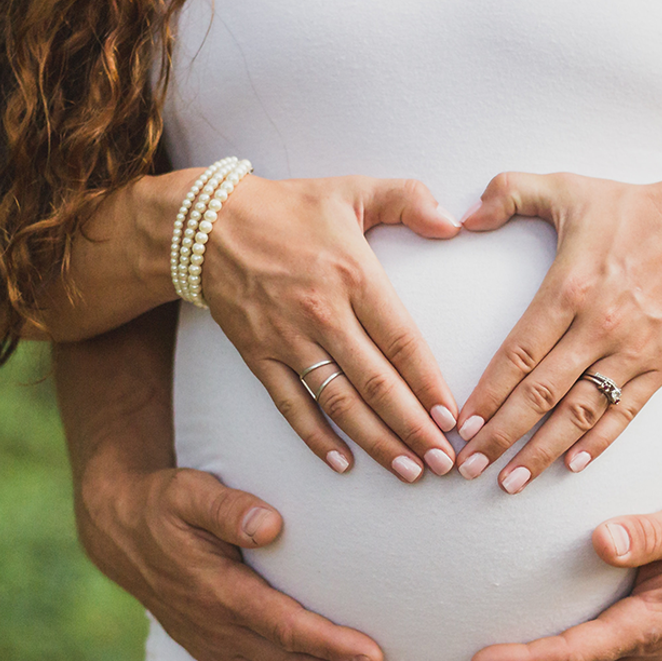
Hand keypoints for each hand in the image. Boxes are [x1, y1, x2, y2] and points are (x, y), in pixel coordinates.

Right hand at [77, 462, 408, 660]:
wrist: (123, 535)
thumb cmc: (165, 507)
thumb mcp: (188, 493)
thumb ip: (228, 508)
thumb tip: (272, 524)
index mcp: (218, 592)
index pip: (283, 627)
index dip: (330, 645)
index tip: (374, 655)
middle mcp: (219, 632)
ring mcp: (218, 651)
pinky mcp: (218, 658)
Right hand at [202, 175, 463, 481]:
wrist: (206, 223)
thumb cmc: (288, 207)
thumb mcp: (352, 190)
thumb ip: (408, 199)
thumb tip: (455, 222)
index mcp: (354, 276)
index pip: (401, 342)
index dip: (429, 384)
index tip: (452, 417)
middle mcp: (322, 314)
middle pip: (376, 383)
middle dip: (413, 428)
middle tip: (443, 462)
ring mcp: (288, 339)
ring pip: (339, 402)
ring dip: (375, 441)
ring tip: (408, 470)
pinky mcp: (258, 354)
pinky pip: (290, 404)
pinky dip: (315, 437)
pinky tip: (342, 463)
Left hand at [452, 170, 661, 489]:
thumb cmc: (629, 208)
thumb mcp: (567, 187)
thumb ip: (509, 192)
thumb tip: (463, 215)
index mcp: (570, 288)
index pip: (518, 354)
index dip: (487, 394)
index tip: (461, 424)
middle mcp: (600, 326)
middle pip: (541, 394)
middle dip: (501, 435)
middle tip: (468, 466)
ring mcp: (633, 350)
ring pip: (580, 412)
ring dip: (542, 451)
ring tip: (510, 482)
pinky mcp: (661, 365)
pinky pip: (625, 412)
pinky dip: (598, 442)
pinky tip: (570, 465)